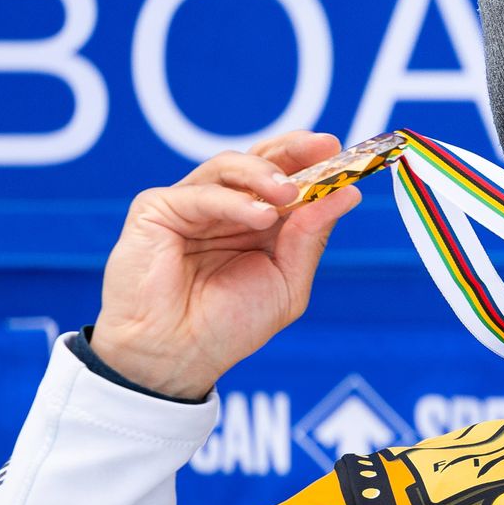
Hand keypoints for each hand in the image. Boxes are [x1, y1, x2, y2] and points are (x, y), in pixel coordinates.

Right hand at [87, 131, 362, 399]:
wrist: (176, 357)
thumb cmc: (226, 327)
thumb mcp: (285, 283)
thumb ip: (309, 238)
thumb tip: (347, 194)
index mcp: (255, 223)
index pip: (285, 177)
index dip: (311, 161)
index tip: (339, 150)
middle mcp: (224, 208)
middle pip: (258, 160)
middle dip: (293, 150)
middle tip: (322, 147)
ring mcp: (190, 205)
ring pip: (229, 167)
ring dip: (265, 174)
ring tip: (289, 193)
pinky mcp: (156, 209)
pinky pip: (201, 193)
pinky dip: (234, 201)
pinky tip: (259, 218)